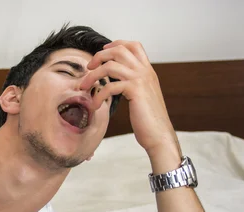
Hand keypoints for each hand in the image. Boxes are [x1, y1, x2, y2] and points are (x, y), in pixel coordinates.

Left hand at [80, 40, 180, 158]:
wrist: (159, 135)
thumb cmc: (149, 120)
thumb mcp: (142, 97)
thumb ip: (133, 85)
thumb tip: (118, 83)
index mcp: (147, 71)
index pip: (133, 46)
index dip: (116, 44)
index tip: (102, 52)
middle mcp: (145, 72)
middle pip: (119, 50)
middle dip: (100, 56)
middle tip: (89, 67)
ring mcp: (141, 80)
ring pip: (110, 66)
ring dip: (93, 76)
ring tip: (84, 87)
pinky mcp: (135, 91)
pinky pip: (110, 86)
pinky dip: (98, 95)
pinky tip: (94, 105)